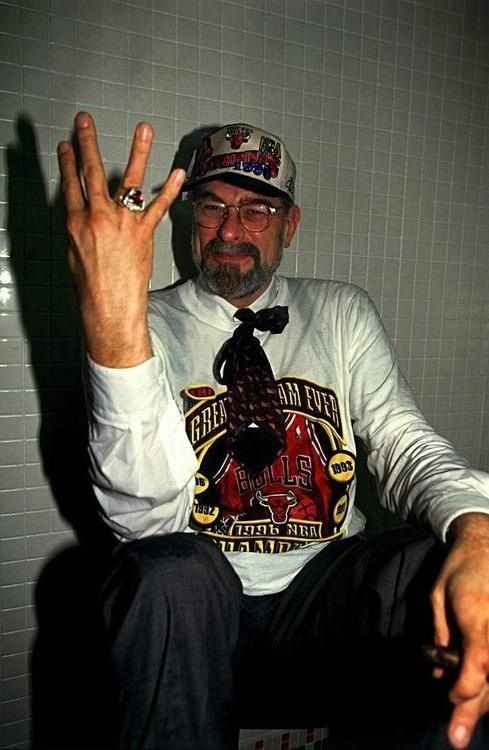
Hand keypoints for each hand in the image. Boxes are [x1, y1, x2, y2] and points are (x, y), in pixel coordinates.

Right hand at [57, 111, 184, 366]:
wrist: (110, 305)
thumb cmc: (92, 286)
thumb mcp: (75, 253)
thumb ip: (80, 229)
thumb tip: (84, 216)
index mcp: (76, 222)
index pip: (70, 183)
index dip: (67, 161)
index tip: (66, 145)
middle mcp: (98, 217)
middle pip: (91, 172)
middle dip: (87, 143)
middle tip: (85, 121)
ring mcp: (122, 222)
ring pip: (130, 179)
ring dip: (138, 151)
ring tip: (143, 129)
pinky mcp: (143, 231)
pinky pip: (159, 206)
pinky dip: (170, 188)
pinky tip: (178, 172)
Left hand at [431, 512, 488, 747]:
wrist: (487, 544)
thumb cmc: (460, 568)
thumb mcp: (438, 596)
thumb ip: (441, 634)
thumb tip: (440, 675)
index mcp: (477, 613)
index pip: (478, 660)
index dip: (466, 685)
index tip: (452, 697)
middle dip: (472, 708)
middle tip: (455, 736)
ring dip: (482, 700)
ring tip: (460, 720)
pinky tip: (475, 696)